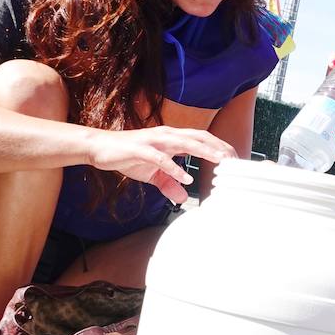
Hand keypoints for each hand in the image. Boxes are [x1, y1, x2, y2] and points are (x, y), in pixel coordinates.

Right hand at [87, 126, 236, 203]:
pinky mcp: (140, 150)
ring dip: (203, 151)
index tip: (235, 159)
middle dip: (219, 147)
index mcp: (172, 138)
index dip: (219, 146)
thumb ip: (169, 184)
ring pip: (184, 142)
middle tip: (234, 160)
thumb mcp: (152, 174)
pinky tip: (186, 178)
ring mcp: (154, 141)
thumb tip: (182, 199)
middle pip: (199, 136)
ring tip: (219, 161)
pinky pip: (161, 159)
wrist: (100, 149)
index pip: (202, 138)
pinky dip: (174, 168)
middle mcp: (166, 135)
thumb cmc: (128, 156)